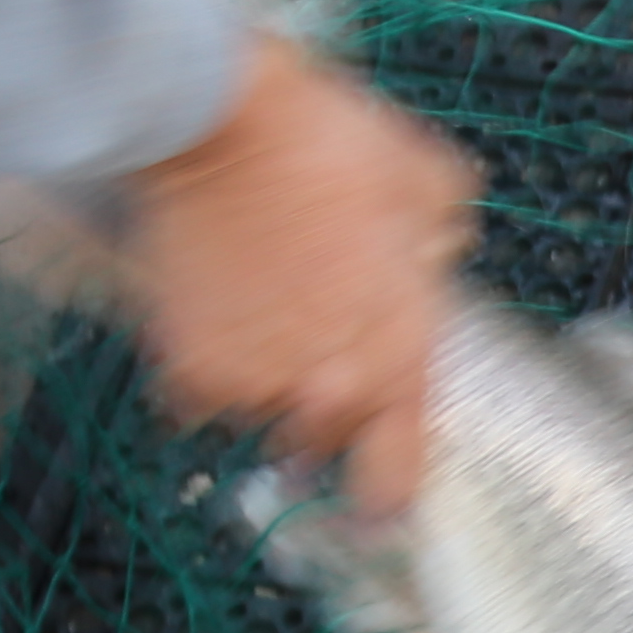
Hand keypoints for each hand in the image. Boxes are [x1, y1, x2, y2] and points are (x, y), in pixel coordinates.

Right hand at [120, 32, 482, 510]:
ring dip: (258, 386)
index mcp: (399, 361)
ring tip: (258, 307)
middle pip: (319, 449)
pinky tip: (213, 307)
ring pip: (256, 418)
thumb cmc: (331, 146)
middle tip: (306, 341)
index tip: (374, 509)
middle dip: (316, 410)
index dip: (385, 502)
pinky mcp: (189, 370)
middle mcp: (329, 393)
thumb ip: (443, 239)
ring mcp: (253, 388)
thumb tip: (439, 252)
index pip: (396, 481)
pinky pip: (195, 397)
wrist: (221, 123)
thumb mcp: (426, 182)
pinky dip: (200, 367)